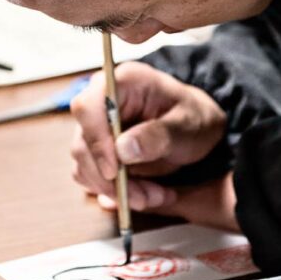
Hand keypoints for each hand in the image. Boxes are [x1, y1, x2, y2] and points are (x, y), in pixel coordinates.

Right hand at [70, 61, 238, 229]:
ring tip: (154, 196)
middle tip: (144, 197)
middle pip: (83, 143)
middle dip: (111, 179)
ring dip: (116, 190)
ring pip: (85, 166)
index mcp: (123, 82)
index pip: (88, 107)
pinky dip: (116, 193)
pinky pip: (92, 178)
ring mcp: (96, 127)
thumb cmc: (194, 119)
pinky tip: (146, 194)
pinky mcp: (96, 151)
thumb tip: (122, 150)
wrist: (197, 129)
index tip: (114, 171)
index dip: (95, 140)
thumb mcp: (187, 126)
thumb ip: (158, 135)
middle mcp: (101, 102)